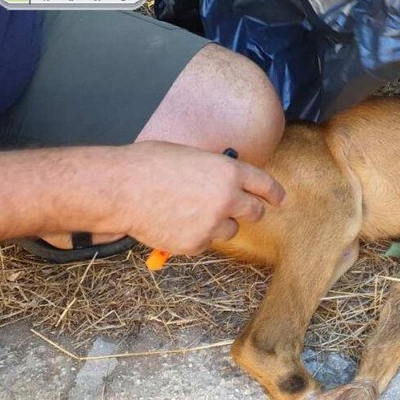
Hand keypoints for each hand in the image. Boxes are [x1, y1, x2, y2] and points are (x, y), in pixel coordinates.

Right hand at [108, 142, 284, 254]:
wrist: (120, 189)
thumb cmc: (148, 166)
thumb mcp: (191, 156)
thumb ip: (214, 171)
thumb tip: (225, 180)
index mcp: (228, 172)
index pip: (264, 185)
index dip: (274, 193)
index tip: (280, 199)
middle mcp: (227, 199)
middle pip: (255, 212)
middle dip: (249, 211)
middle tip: (238, 210)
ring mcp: (213, 223)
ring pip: (231, 230)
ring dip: (218, 224)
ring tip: (188, 211)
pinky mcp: (197, 243)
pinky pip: (206, 242)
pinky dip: (195, 236)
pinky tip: (174, 223)